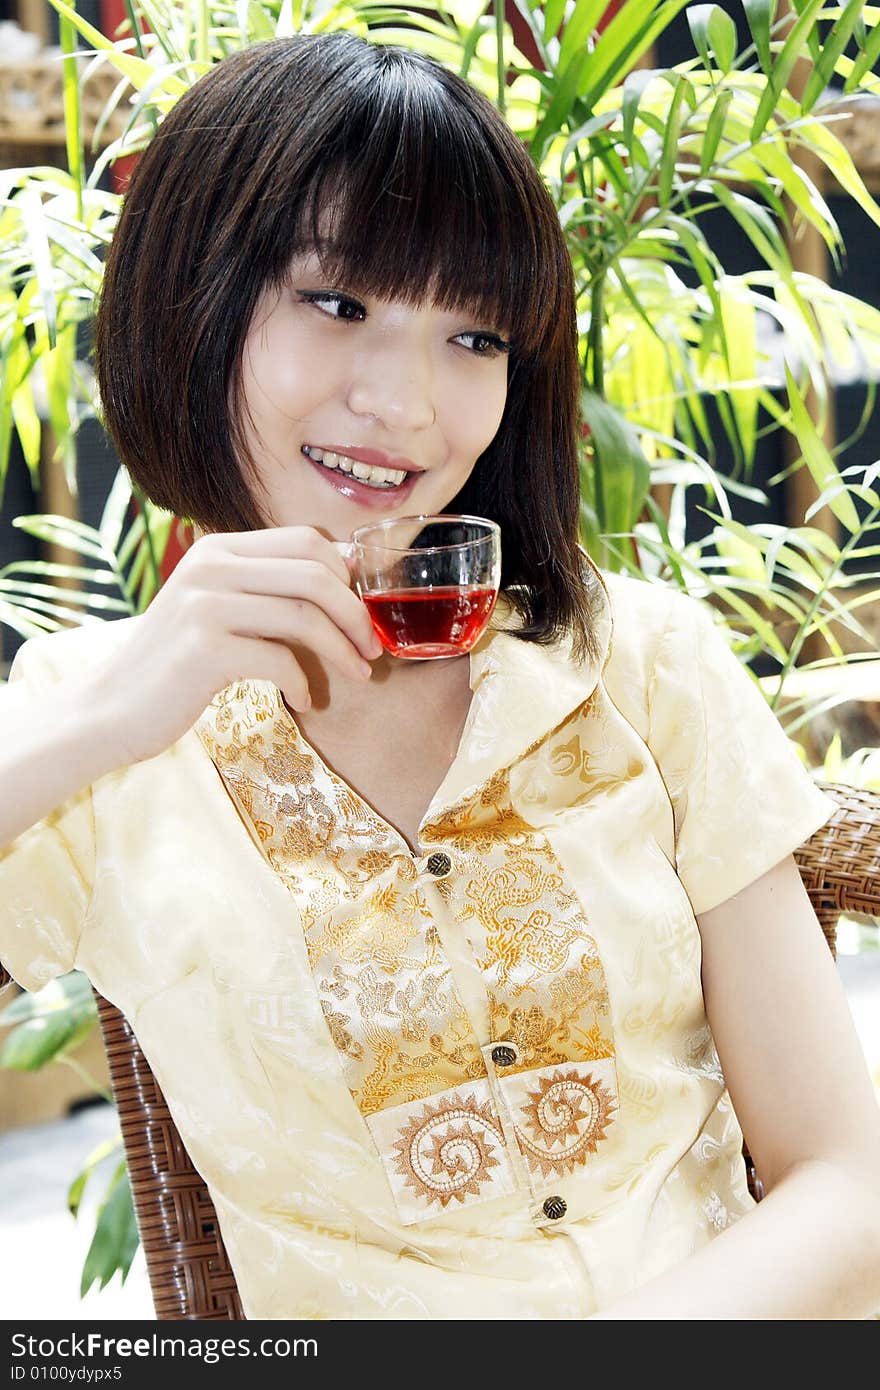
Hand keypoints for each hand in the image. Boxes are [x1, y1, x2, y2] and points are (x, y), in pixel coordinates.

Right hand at [89, 527, 382, 764]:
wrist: (111, 708)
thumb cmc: (177, 666)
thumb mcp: (217, 611)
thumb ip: (264, 592)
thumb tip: (342, 582)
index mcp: (219, 549)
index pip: (305, 541)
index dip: (347, 577)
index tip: (361, 616)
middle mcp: (211, 566)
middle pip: (315, 574)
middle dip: (356, 615)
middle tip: (371, 652)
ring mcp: (204, 604)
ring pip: (304, 616)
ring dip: (341, 652)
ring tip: (355, 677)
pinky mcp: (202, 649)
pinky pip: (279, 659)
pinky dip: (302, 683)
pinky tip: (303, 702)